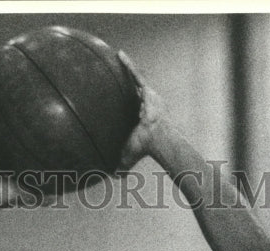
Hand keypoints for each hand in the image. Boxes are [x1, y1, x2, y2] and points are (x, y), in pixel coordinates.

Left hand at [116, 51, 164, 171]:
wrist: (157, 140)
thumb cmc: (145, 148)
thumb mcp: (128, 157)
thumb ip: (120, 165)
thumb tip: (112, 176)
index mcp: (139, 117)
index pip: (130, 105)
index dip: (123, 99)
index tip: (114, 94)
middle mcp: (144, 104)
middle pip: (133, 88)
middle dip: (126, 78)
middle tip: (115, 70)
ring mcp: (148, 97)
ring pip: (135, 79)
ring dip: (127, 68)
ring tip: (117, 56)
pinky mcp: (148, 92)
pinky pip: (136, 75)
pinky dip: (128, 65)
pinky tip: (119, 55)